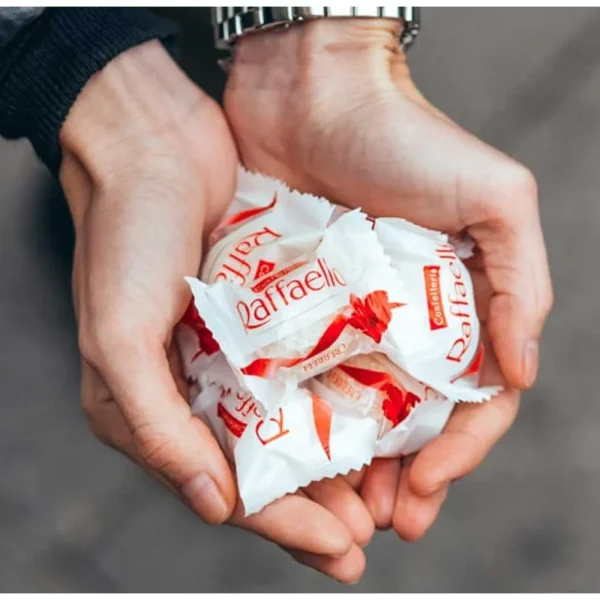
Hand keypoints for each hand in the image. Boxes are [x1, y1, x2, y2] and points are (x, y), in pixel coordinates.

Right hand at [60, 40, 372, 582]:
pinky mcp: (260, 315)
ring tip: (385, 493)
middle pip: (264, 466)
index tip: (340, 552)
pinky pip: (302, 370)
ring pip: (290, 425)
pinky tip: (373, 419)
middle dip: (318, 506)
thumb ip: (156, 427)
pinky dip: (333, 399)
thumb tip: (212, 503)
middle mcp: (193, 388)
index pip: (225, 486)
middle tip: (371, 536)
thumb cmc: (125, 235)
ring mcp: (231, 352)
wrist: (154, 145)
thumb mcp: (120, 336)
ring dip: (333, 461)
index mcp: (149, 407)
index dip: (282, 526)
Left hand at [224, 18, 551, 543]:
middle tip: (378, 524)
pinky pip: (297, 377)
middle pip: (407, 421)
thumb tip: (521, 373)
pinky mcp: (291, 307)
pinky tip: (292, 456)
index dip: (456, 453)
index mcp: (455, 308)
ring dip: (350, 468)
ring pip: (351, 413)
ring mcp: (345, 319)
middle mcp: (401, 323)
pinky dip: (301, 422)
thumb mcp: (496, 199)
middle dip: (399, 479)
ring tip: (336, 512)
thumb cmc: (405, 138)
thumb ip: (521, 285)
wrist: (313, 94)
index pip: (469, 401)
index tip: (423, 491)